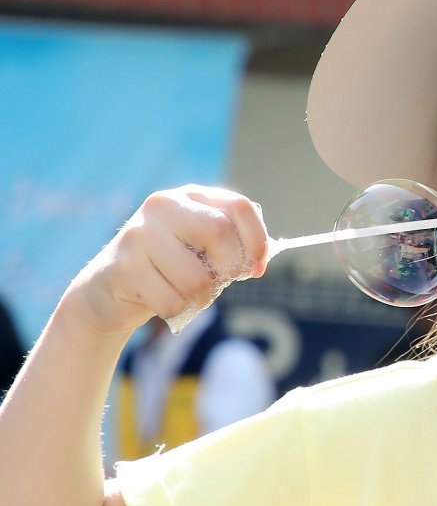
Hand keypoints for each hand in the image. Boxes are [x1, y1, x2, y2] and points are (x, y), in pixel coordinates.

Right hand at [64, 185, 268, 338]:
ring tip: (191, 295)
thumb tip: (258, 262)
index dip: (256, 240)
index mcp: (190, 195)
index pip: (239, 206)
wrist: (109, 291)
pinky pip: (172, 300)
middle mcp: (163, 205)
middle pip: (219, 233)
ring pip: (197, 277)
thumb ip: (232, 247)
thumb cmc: (169, 269)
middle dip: (230, 268)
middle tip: (222, 283)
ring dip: (203, 297)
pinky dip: (177, 310)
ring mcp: (139, 233)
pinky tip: (166, 302)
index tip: (256, 267)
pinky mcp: (124, 266)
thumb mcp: (203, 249)